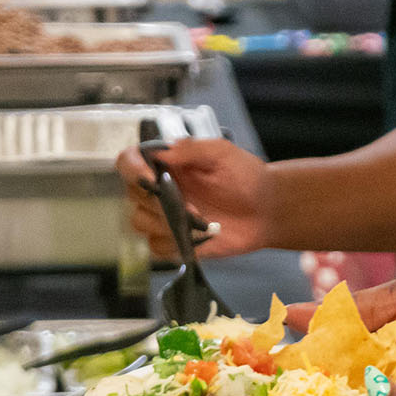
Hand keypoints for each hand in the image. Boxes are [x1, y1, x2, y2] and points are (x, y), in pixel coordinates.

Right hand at [116, 138, 270, 258]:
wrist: (266, 210)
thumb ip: (192, 148)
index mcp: (167, 163)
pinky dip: (175, 243)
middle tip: (191, 205)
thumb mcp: (222, 153)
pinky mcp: (174, 241)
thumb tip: (162, 152)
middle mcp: (159, 188)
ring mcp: (164, 216)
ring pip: (140, 222)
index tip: (151, 179)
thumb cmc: (245, 177)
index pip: (129, 162)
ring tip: (201, 221)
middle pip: (134, 194)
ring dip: (167, 223)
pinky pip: (156, 247)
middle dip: (159, 201)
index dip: (133, 170)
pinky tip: (199, 236)